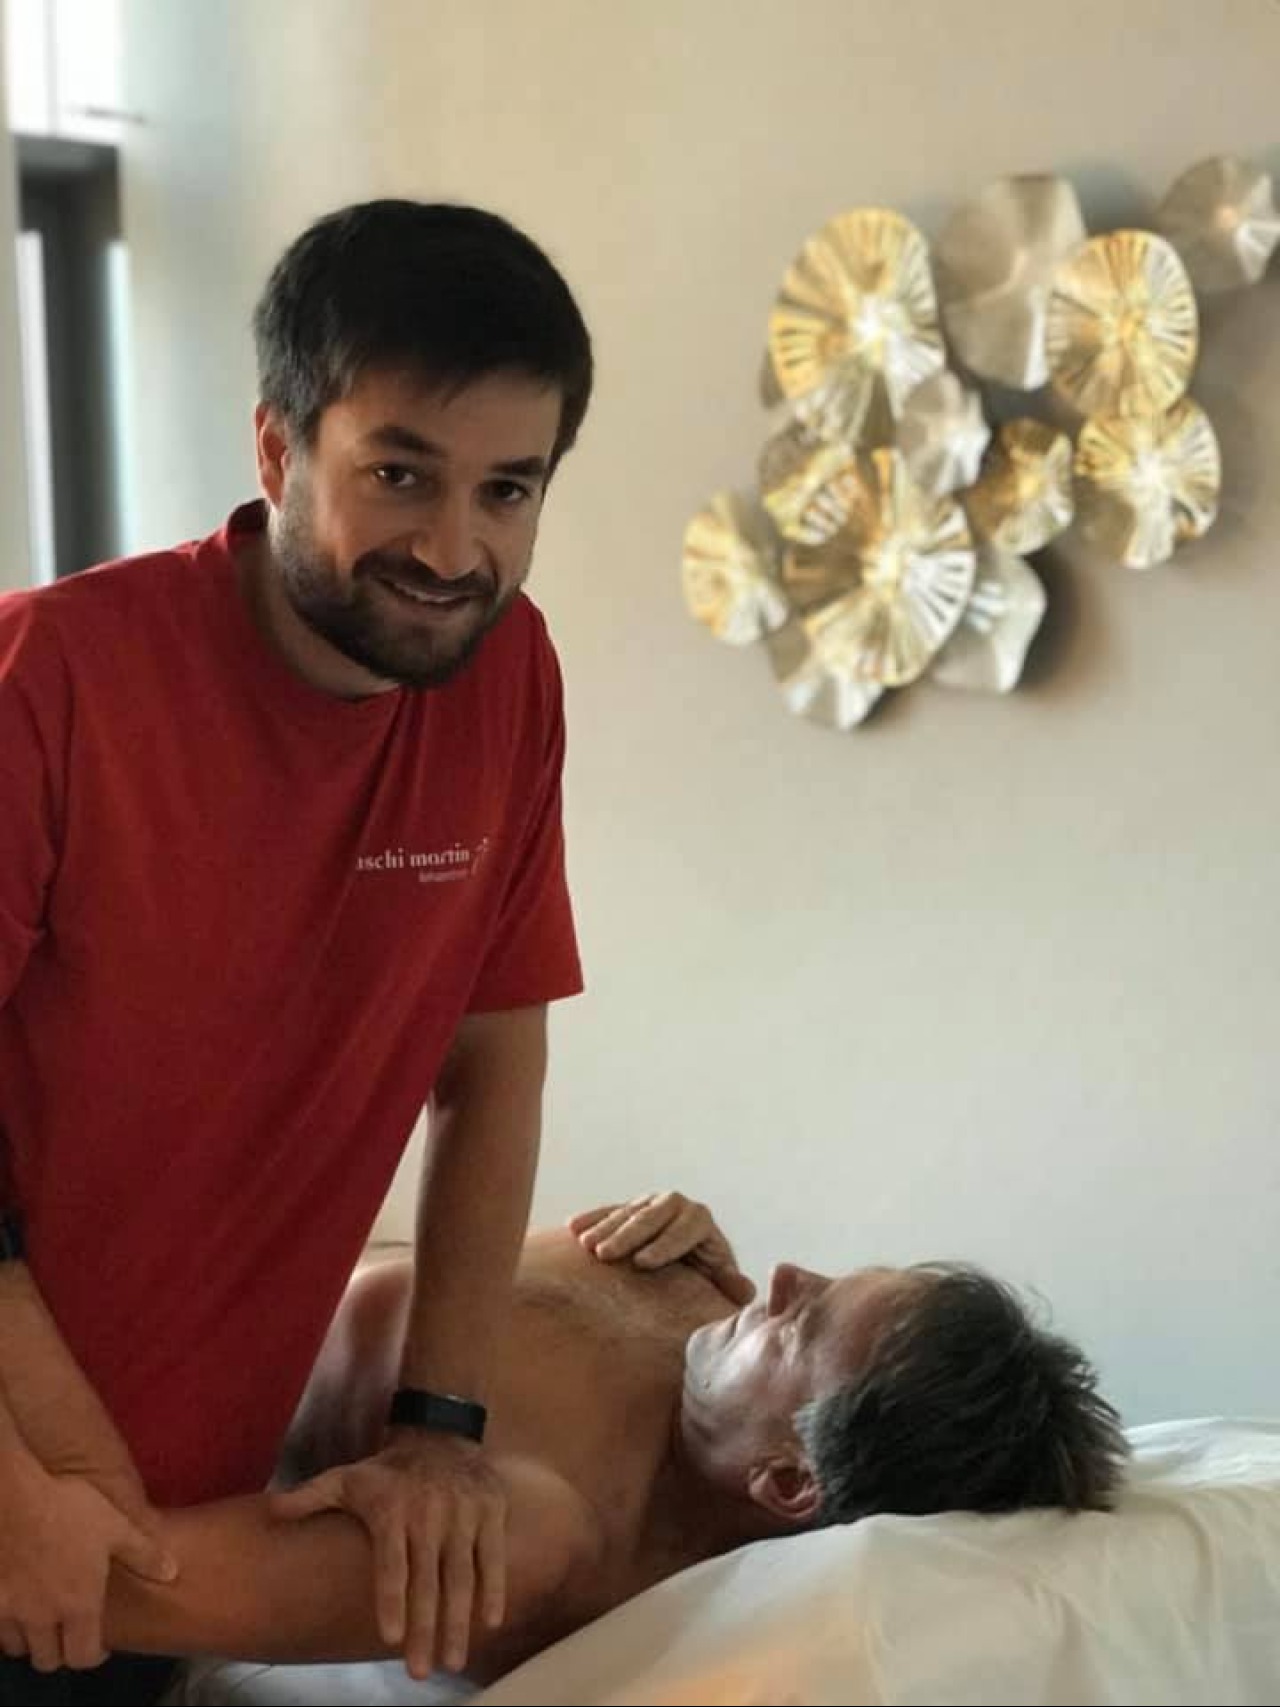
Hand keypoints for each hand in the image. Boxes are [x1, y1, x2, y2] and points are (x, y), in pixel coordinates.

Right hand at [0, 1460, 176, 1671]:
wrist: (15, 1498)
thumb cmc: (71, 1511)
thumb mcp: (117, 1526)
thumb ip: (144, 1554)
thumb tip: (171, 1572)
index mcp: (78, 1605)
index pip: (83, 1658)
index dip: (94, 1656)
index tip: (100, 1643)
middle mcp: (43, 1617)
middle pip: (48, 1660)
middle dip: (61, 1652)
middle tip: (70, 1631)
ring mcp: (11, 1610)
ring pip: (19, 1647)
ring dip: (32, 1640)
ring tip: (44, 1619)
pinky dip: (8, 1623)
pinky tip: (18, 1603)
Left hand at [268, 1431, 504, 1679]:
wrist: (440, 1435)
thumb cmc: (387, 1472)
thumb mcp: (347, 1478)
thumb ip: (310, 1497)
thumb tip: (269, 1512)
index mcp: (392, 1510)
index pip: (391, 1563)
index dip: (392, 1599)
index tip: (391, 1638)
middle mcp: (429, 1514)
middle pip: (427, 1580)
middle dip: (425, 1629)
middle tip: (419, 1673)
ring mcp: (463, 1514)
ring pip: (461, 1575)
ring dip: (458, 1620)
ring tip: (453, 1661)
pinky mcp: (490, 1512)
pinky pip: (492, 1556)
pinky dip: (493, 1589)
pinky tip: (489, 1622)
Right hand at [570, 1191, 755, 1304]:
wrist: (691, 1257)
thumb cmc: (707, 1272)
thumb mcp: (721, 1278)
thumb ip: (731, 1283)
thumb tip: (744, 1290)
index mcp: (700, 1221)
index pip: (684, 1229)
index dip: (665, 1246)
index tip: (643, 1263)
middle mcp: (676, 1205)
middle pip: (651, 1217)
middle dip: (627, 1235)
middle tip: (605, 1254)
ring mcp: (651, 1203)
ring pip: (627, 1213)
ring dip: (604, 1228)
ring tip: (585, 1245)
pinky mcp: (630, 1207)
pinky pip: (609, 1210)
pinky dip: (591, 1218)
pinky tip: (571, 1227)